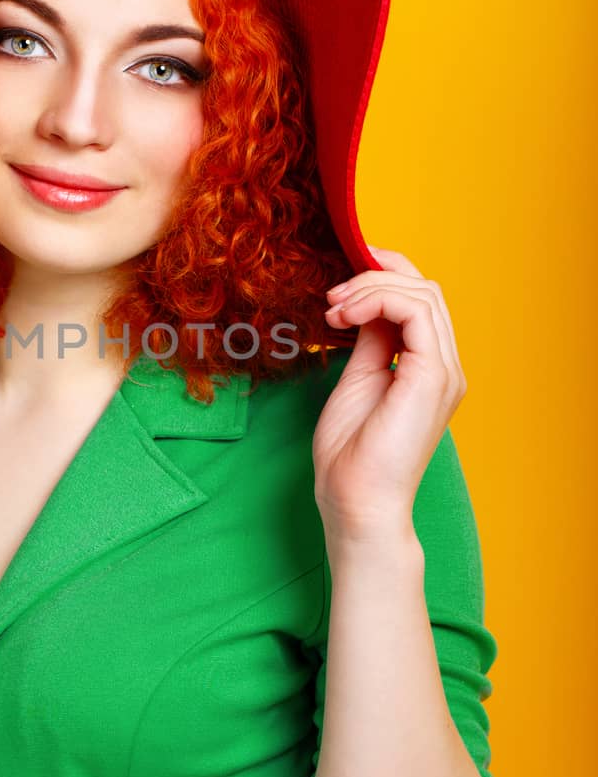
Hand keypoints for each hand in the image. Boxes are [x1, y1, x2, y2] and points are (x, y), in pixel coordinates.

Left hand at [315, 246, 466, 538]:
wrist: (355, 502)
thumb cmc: (351, 455)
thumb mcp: (358, 380)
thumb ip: (371, 341)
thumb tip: (366, 305)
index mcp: (429, 369)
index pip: (421, 302)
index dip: (386, 275)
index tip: (341, 278)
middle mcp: (445, 367)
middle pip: (427, 290)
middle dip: (375, 277)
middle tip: (332, 295)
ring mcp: (444, 372)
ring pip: (423, 295)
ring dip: (371, 288)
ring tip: (334, 309)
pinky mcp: (432, 376)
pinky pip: (415, 313)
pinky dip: (377, 302)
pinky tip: (345, 316)